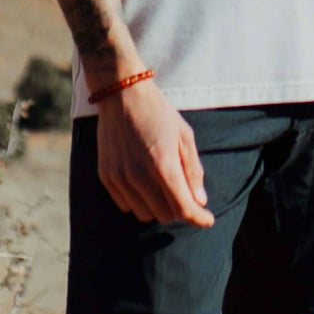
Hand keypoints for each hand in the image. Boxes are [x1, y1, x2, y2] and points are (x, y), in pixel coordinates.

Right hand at [95, 79, 213, 225]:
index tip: (207, 219)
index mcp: (163, 164)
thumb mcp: (184, 136)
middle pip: (165, 215)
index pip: (183, 208)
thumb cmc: (158, 112)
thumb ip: (193, 171)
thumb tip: (199, 201)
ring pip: (144, 214)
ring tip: (161, 185)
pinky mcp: (106, 176)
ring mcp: (119, 177)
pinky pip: (125, 205)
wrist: (121, 94)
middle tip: (184, 194)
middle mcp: (139, 175)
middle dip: (179, 209)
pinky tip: (143, 183)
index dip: (198, 218)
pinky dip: (138, 201)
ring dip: (157, 206)